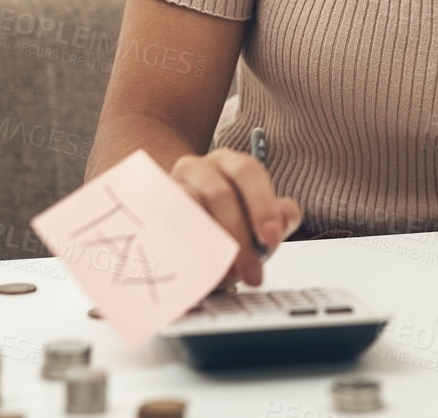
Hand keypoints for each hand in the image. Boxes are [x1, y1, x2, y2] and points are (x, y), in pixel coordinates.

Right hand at [170, 148, 301, 287]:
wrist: (177, 224)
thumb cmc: (224, 221)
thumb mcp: (255, 219)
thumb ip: (278, 218)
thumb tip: (287, 217)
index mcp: (231, 164)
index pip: (248, 172)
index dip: (262, 205)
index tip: (272, 239)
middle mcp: (199, 167)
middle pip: (220, 194)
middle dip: (240, 236)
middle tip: (252, 272)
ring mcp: (172, 186)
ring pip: (191, 210)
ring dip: (212, 246)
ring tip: (226, 273)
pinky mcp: (151, 208)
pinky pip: (167, 227)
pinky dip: (186, 249)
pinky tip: (198, 267)